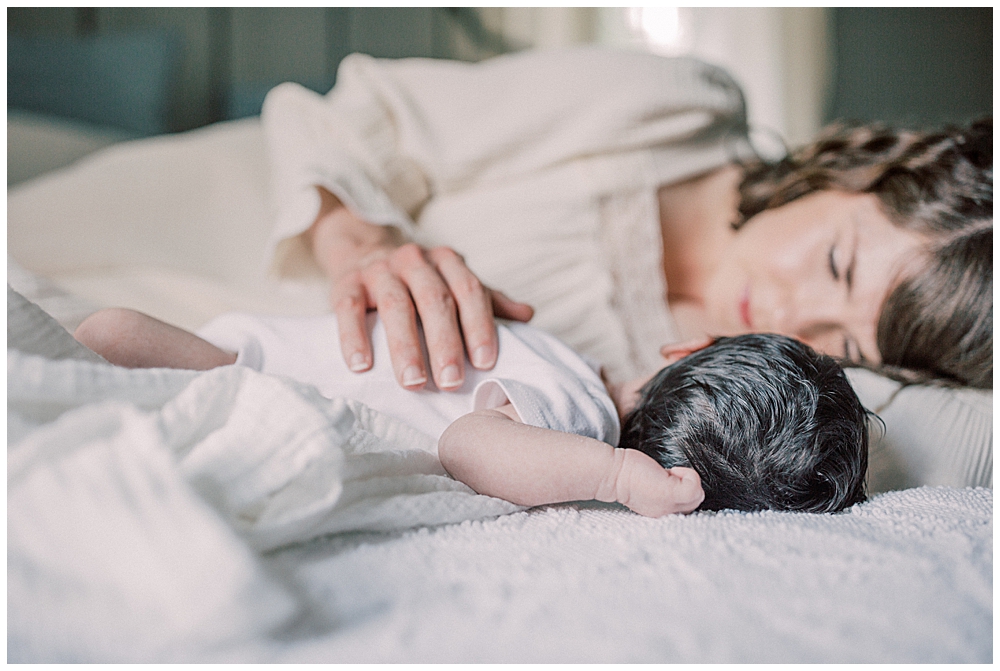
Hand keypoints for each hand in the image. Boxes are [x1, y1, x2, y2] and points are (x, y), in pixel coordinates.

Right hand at [309, 189, 532, 390]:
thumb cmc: (420, 282)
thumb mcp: (454, 284)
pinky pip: (349, 309)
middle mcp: (415, 261)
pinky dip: (354, 337)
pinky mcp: (346, 282)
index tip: (485, 363)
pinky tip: (361, 366)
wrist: (364, 251)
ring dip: (405, 347)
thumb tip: (527, 315)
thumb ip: (488, 301)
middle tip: (451, 382)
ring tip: (413, 383)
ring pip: (395, 305)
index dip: (478, 326)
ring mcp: (379, 270)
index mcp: (447, 261)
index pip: (469, 290)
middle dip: (445, 343)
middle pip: (435, 300)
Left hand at [614, 449, 703, 516]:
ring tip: (670, 474)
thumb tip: (677, 480)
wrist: (612, 474)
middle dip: (686, 486)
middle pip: (694, 504)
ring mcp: (668, 505)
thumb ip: (663, 490)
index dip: (682, 491)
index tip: (669, 482)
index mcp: (660, 511)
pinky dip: (689, 476)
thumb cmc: (627, 475)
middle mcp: (666, 512)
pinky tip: (672, 472)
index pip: (685, 509)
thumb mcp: (649, 489)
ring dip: (688, 480)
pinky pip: (695, 489)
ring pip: (697, 497)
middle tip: (670, 477)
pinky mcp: (669, 494)